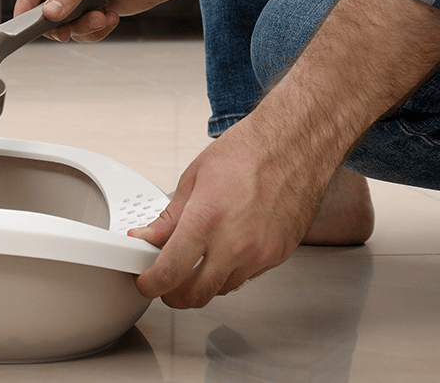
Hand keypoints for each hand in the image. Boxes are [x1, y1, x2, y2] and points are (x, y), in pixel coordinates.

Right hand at [14, 0, 196, 42]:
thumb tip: (49, 13)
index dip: (27, 5)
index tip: (23, 25)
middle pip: (43, 9)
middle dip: (61, 21)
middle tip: (74, 25)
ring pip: (62, 24)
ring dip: (82, 27)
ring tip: (101, 17)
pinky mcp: (94, 9)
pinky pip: (82, 31)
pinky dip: (95, 30)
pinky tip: (111, 17)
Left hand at [129, 115, 324, 308]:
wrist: (294, 146)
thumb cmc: (247, 153)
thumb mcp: (193, 180)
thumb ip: (169, 219)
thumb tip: (147, 237)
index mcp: (206, 221)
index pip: (169, 273)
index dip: (150, 284)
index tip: (145, 282)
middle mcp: (235, 243)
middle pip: (195, 295)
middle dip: (174, 295)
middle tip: (164, 282)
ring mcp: (260, 253)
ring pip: (222, 289)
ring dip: (203, 284)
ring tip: (193, 264)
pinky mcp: (278, 255)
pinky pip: (246, 277)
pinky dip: (229, 272)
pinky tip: (223, 252)